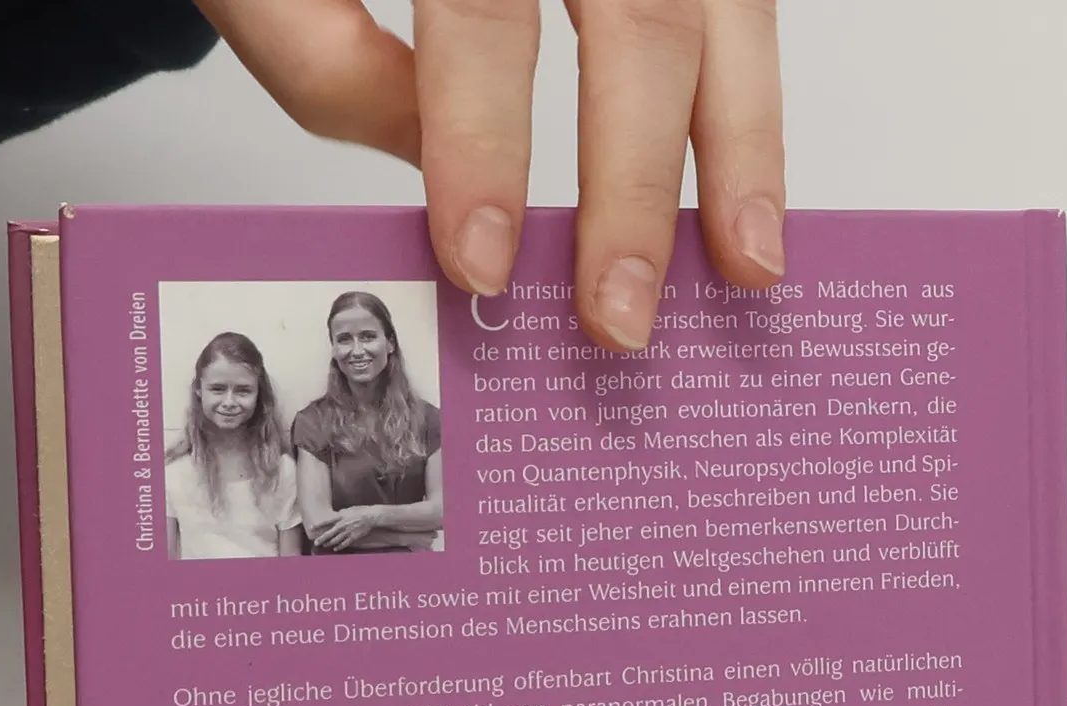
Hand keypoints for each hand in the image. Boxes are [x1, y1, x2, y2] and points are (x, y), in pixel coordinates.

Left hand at [190, 0, 783, 352]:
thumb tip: (429, 161)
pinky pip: (742, 5)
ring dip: (740, 151)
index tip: (479, 259)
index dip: (483, 140)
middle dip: (630, 182)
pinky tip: (747, 199)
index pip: (486, 9)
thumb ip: (315, 47)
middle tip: (614, 313)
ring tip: (744, 266)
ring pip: (725, 7)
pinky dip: (751, 105)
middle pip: (639, 17)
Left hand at [309, 505, 383, 550]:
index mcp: (340, 517)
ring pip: (336, 540)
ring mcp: (348, 532)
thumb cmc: (360, 511)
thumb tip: (336, 515)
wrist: (371, 517)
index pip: (326, 521)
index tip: (311, 528)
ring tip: (324, 545)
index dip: (318, 525)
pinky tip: (335, 549)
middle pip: (329, 534)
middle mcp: (342, 525)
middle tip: (316, 543)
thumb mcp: (348, 509)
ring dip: (329, 543)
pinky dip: (339, 547)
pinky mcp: (353, 537)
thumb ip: (341, 513)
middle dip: (322, 539)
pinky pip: (344, 544)